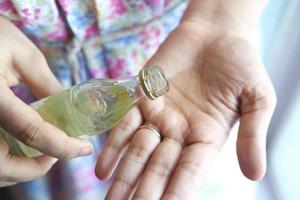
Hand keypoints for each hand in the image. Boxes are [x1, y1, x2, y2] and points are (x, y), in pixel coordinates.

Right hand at [0, 17, 92, 186]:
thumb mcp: (23, 55)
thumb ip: (47, 86)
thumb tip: (72, 112)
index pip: (31, 132)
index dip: (63, 146)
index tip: (85, 148)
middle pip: (2, 166)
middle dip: (36, 169)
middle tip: (60, 154)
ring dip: (19, 169)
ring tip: (43, 153)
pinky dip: (5, 162)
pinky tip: (20, 149)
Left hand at [95, 9, 275, 199]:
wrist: (216, 32)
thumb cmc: (242, 63)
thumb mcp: (258, 98)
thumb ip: (253, 134)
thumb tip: (256, 175)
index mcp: (207, 137)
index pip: (190, 173)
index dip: (176, 194)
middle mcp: (180, 132)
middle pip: (159, 168)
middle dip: (144, 192)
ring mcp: (160, 116)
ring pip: (138, 151)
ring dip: (124, 176)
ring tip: (110, 199)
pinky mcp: (142, 97)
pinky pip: (124, 123)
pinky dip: (114, 145)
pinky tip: (102, 169)